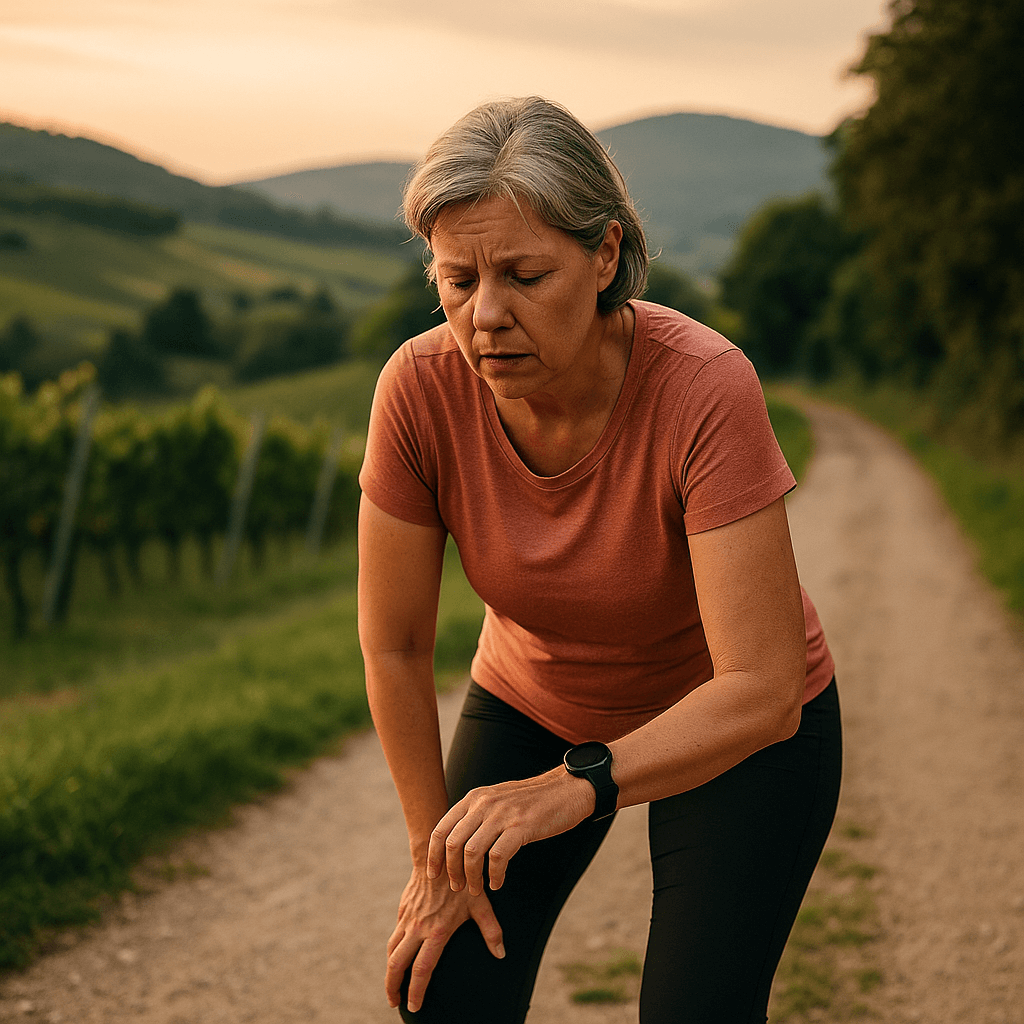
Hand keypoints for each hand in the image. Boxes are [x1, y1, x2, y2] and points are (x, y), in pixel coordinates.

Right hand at [386, 865, 504, 1012]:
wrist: (437, 852)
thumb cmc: (463, 879)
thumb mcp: (480, 903)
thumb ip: (491, 930)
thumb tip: (501, 954)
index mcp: (437, 931)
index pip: (422, 969)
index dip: (416, 991)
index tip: (414, 1007)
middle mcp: (418, 927)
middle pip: (397, 964)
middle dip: (393, 987)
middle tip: (393, 1003)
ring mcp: (408, 917)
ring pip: (391, 949)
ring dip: (389, 970)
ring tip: (392, 986)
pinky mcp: (403, 908)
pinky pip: (395, 933)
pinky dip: (393, 949)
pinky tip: (397, 954)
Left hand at [426, 768, 594, 896]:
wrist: (567, 789)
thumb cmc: (532, 800)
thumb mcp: (498, 799)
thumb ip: (477, 814)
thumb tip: (456, 840)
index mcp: (475, 797)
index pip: (441, 828)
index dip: (433, 855)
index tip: (434, 874)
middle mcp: (484, 804)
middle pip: (453, 843)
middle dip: (451, 871)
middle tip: (456, 888)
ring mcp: (503, 814)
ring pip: (472, 852)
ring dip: (472, 877)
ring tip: (477, 890)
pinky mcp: (521, 827)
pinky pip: (498, 858)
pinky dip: (495, 875)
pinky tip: (497, 883)